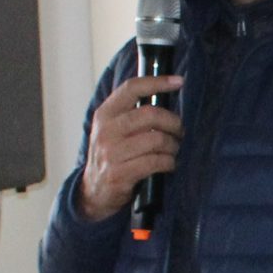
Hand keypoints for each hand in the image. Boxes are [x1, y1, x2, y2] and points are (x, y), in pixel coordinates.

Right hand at [75, 72, 184, 220]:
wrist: (93, 190)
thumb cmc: (112, 154)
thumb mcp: (112, 129)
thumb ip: (131, 112)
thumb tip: (165, 93)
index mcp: (105, 114)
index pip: (131, 88)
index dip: (157, 82)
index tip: (178, 81)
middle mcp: (106, 130)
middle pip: (150, 114)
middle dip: (173, 122)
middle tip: (179, 130)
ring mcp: (111, 153)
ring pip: (157, 139)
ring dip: (173, 145)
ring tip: (173, 149)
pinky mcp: (120, 174)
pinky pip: (156, 162)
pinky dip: (169, 162)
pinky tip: (169, 163)